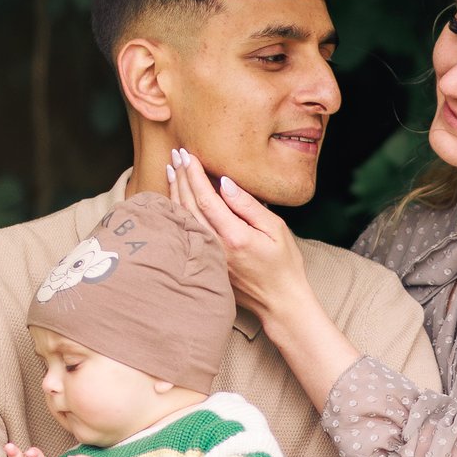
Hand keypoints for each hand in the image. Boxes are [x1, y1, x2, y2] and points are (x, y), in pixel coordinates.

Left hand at [168, 147, 314, 328]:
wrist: (280, 302)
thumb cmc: (284, 264)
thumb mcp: (276, 230)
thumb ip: (249, 206)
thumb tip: (225, 184)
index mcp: (235, 237)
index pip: (206, 199)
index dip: (193, 175)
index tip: (187, 155)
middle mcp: (216, 247)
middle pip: (188, 206)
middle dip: (180, 177)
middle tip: (176, 154)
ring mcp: (208, 257)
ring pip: (183, 219)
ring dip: (175, 192)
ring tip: (171, 170)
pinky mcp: (206, 263)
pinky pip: (185, 232)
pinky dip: (177, 211)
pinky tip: (175, 198)